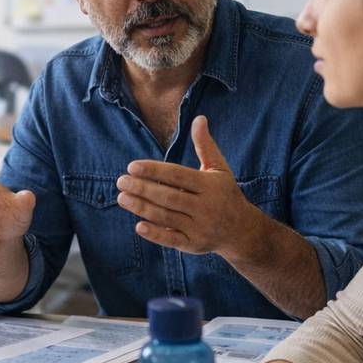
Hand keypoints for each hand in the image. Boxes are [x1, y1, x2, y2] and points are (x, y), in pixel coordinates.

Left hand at [116, 115, 258, 257]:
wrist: (241, 230)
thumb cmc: (224, 193)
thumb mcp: (219, 168)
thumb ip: (205, 145)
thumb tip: (199, 118)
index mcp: (210, 186)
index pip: (177, 176)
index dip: (154, 170)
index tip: (132, 166)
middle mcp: (206, 207)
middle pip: (169, 197)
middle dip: (142, 189)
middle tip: (120, 181)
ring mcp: (199, 228)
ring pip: (166, 217)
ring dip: (142, 208)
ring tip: (122, 198)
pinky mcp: (193, 245)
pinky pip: (172, 239)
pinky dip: (155, 234)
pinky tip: (138, 226)